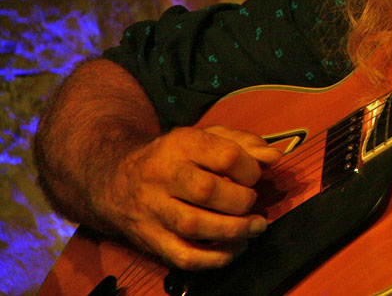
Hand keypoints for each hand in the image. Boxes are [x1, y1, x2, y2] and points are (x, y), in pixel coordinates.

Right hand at [99, 125, 282, 270]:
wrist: (115, 178)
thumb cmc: (173, 157)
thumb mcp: (205, 136)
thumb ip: (243, 143)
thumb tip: (274, 157)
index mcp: (181, 145)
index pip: (225, 156)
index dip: (249, 169)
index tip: (254, 176)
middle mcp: (163, 176)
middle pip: (208, 192)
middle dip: (242, 201)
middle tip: (252, 202)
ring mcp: (154, 210)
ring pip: (195, 226)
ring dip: (234, 231)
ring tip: (254, 228)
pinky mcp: (151, 240)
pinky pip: (183, 256)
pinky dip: (214, 259)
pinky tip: (233, 249)